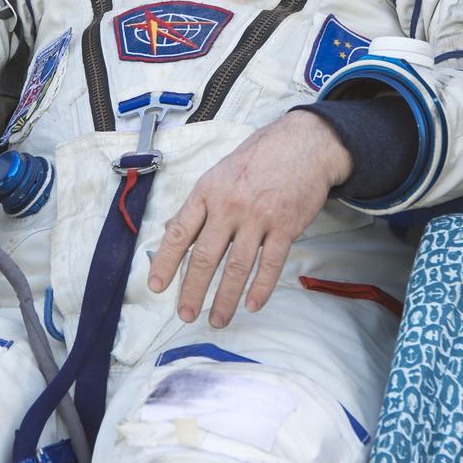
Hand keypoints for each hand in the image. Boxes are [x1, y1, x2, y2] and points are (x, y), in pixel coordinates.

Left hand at [148, 111, 352, 327]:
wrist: (306, 143)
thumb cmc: (260, 156)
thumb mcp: (220, 172)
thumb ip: (198, 203)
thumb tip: (169, 229)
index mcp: (209, 191)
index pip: (180, 231)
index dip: (166, 262)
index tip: (156, 286)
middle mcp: (230, 205)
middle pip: (206, 256)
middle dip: (192, 290)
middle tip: (185, 314)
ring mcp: (259, 217)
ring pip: (237, 267)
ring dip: (225, 298)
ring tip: (217, 320)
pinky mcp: (286, 226)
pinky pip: (270, 264)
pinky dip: (260, 288)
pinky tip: (252, 305)